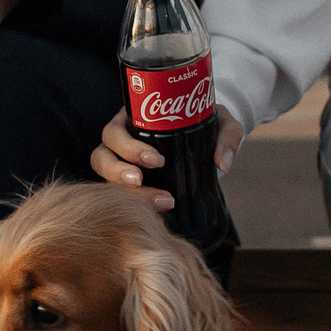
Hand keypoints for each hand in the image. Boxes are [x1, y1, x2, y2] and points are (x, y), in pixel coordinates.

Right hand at [89, 108, 242, 213]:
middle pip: (103, 155)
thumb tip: (223, 163)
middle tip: (145, 181)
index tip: (157, 161)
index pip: (115, 131)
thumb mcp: (222, 122)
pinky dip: (134, 203)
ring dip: (123, 190)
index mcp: (134, 119)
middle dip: (120, 170)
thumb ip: (227, 136)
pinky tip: (158, 211)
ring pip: (105, 177)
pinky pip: (117, 194)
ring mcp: (121, 163)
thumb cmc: (206, 123)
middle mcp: (122, 141)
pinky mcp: (128, 183)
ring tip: (157, 201)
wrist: (208, 140)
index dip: (128, 147)